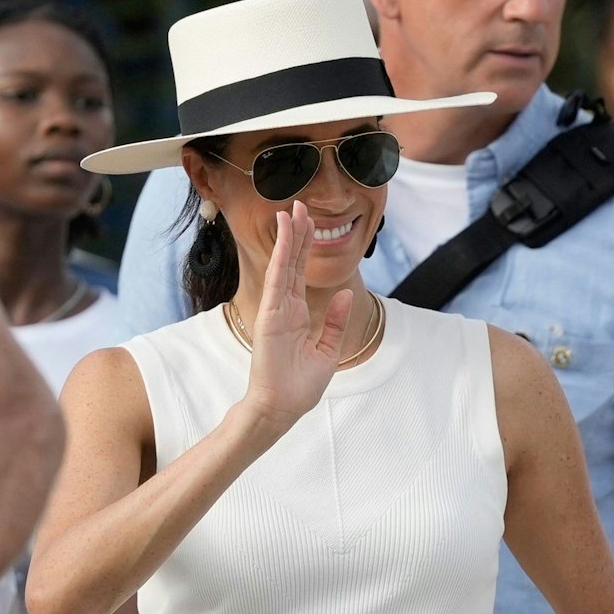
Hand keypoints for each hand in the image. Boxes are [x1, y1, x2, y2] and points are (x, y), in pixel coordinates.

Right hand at [240, 202, 352, 427]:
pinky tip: (285, 238)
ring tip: (292, 211)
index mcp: (296, 313)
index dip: (304, 247)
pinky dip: (281, 258)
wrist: (282, 408)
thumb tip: (343, 294)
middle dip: (297, 234)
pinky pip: (278, 281)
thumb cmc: (299, 385)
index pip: (300, 273)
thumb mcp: (327, 350)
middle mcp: (284, 307)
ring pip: (284, 266)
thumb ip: (334, 322)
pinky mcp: (270, 317)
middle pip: (292, 263)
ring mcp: (275, 310)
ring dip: (288, 239)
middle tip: (301, 205)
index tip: (309, 223)